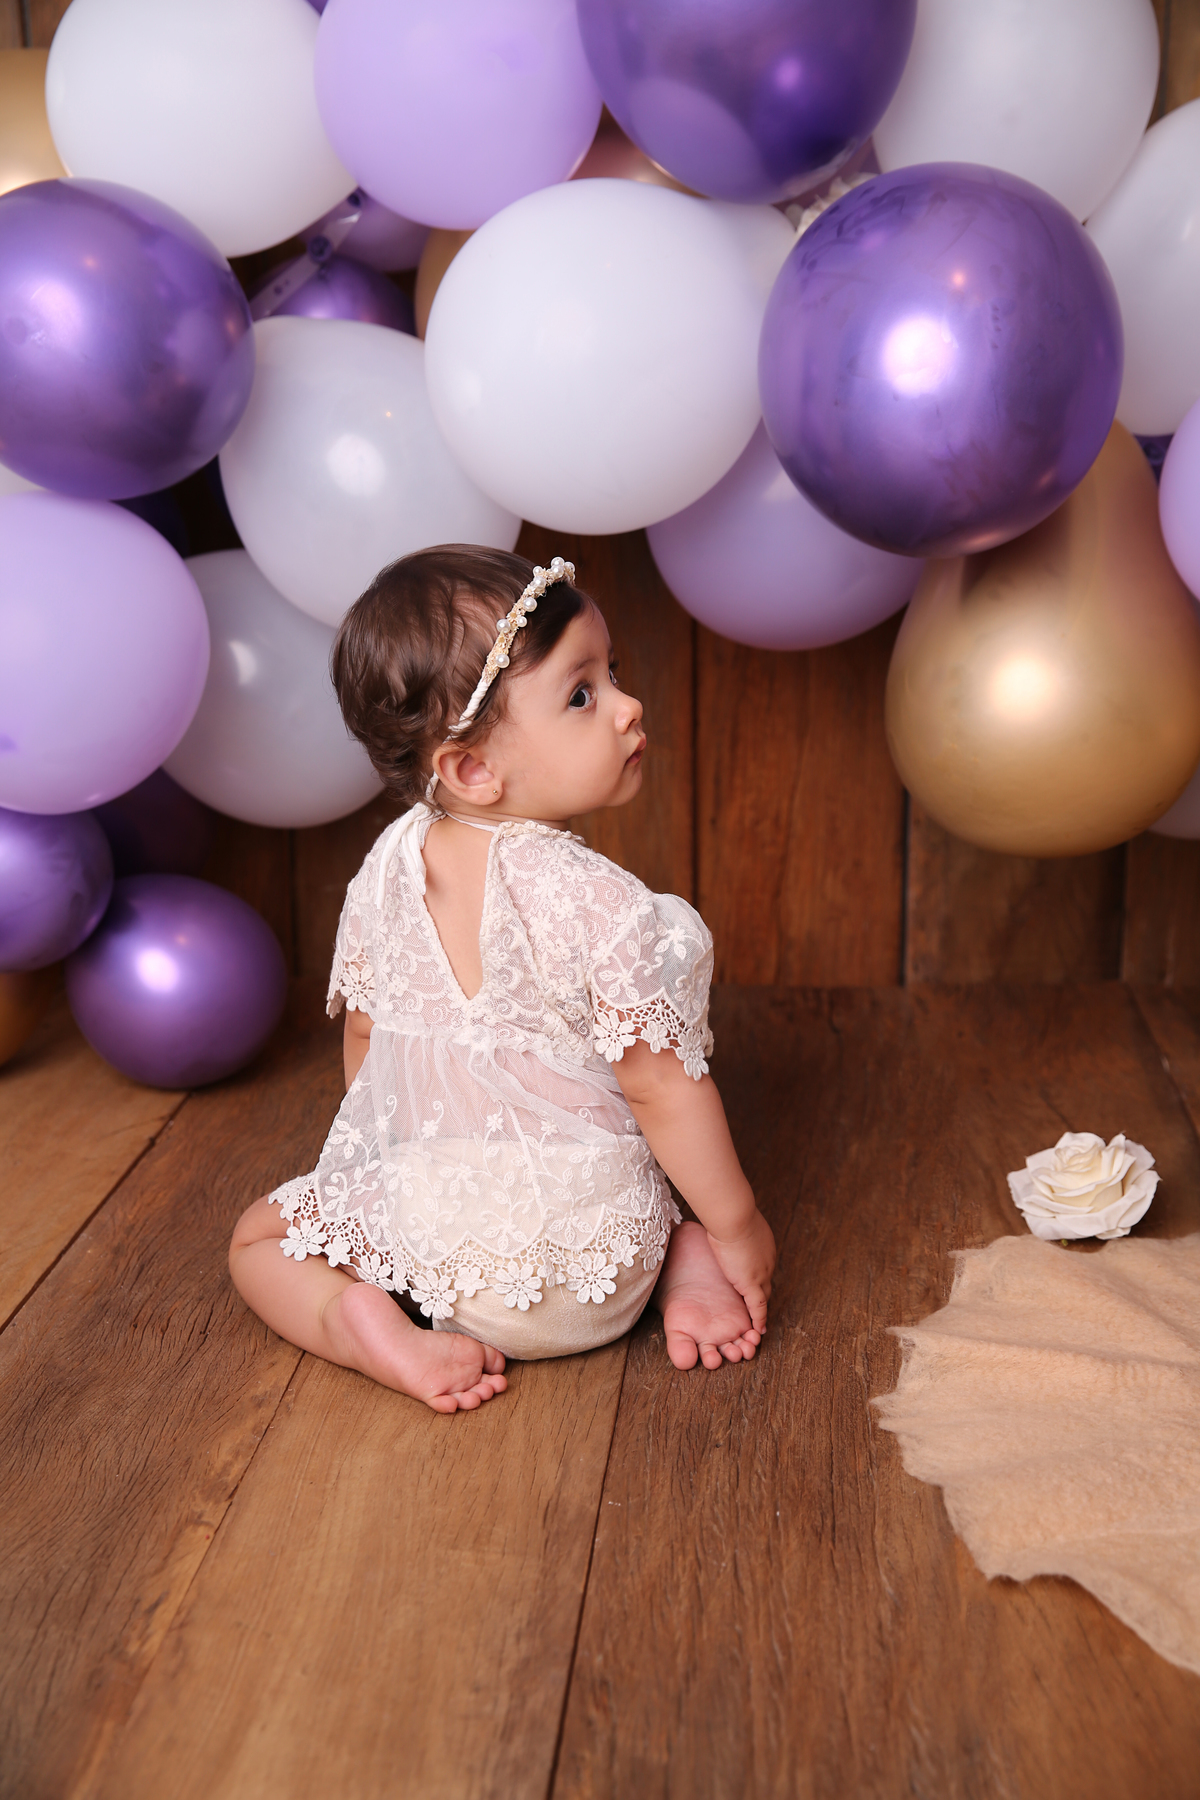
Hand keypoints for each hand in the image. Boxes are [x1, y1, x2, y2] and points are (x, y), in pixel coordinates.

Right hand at [706, 1208, 774, 1333]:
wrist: (733, 1217)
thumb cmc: (728, 1213)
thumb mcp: (731, 1220)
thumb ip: (729, 1227)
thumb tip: (717, 1221)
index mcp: (764, 1245)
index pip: (762, 1266)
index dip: (758, 1276)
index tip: (752, 1282)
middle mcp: (767, 1261)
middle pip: (766, 1283)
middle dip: (761, 1294)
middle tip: (757, 1307)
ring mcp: (762, 1273)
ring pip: (763, 1296)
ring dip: (760, 1309)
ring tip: (757, 1323)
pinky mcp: (752, 1284)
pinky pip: (758, 1307)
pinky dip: (759, 1319)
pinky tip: (758, 1329)